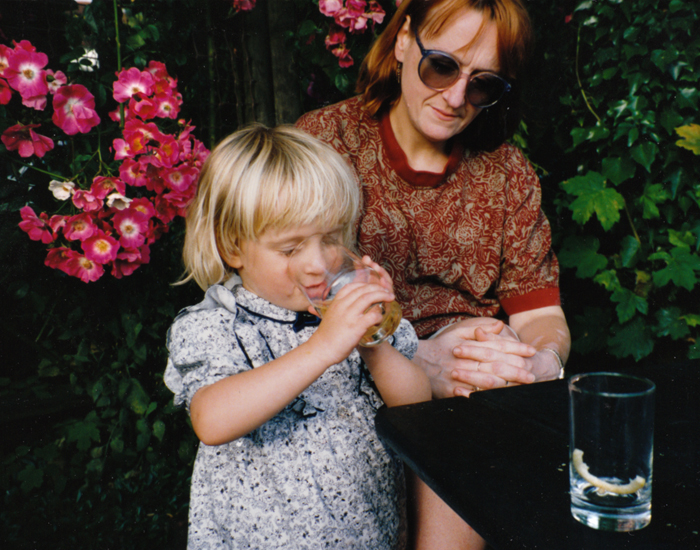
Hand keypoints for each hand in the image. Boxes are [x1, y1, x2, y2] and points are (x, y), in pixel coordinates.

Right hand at [307, 281, 393, 364]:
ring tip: (390, 298)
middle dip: (378, 288)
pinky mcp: (356, 327)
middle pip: (363, 289)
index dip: (365, 284)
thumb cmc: (326, 336)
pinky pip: (372, 315)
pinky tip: (380, 318)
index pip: (352, 286)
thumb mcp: (329, 316)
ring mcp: (350, 315)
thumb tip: (347, 306)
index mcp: (336, 302)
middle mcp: (343, 306)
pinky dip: (379, 314)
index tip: (373, 287)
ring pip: (369, 298)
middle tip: (386, 291)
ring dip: (382, 296)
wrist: (321, 350)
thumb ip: (338, 309)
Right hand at [414, 318, 535, 398]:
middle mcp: (464, 360)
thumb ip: (479, 328)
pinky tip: (495, 401)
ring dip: (504, 385)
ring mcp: (457, 376)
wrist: (413, 359)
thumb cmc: (439, 347)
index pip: (496, 346)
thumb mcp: (457, 332)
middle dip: (515, 370)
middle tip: (532, 375)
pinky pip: (467, 396)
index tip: (531, 351)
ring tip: (520, 389)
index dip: (515, 348)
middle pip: (495, 365)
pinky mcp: (448, 390)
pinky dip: (481, 398)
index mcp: (469, 346)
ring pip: (484, 381)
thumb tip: (500, 325)